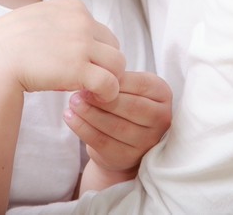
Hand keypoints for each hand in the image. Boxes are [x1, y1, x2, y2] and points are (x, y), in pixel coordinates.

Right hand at [0, 0, 126, 102]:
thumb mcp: (36, 19)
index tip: (76, 67)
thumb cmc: (8, 46)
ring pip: (118, 65)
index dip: (94, 53)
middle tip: (86, 82)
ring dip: (108, 81)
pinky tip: (91, 99)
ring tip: (89, 92)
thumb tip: (76, 36)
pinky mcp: (80, 69)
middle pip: (114, 47)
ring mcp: (82, 44)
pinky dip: (107, 95)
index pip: (101, 32)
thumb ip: (59, 22)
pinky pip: (111, 84)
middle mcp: (81, 20)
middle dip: (103, 66)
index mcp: (72, 7)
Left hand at [66, 70, 171, 186]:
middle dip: (101, 98)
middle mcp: (161, 119)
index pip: (140, 84)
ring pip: (115, 126)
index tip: (91, 76)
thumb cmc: (124, 105)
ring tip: (73, 103)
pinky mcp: (127, 157)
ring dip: (89, 113)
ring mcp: (147, 142)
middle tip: (79, 92)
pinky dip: (82, 128)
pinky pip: (102, 142)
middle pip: (130, 107)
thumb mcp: (129, 88)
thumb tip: (93, 76)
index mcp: (163, 95)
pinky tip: (70, 117)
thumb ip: (117, 81)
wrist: (123, 141)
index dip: (114, 81)